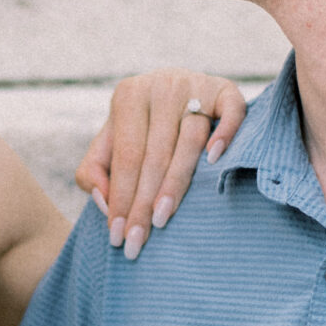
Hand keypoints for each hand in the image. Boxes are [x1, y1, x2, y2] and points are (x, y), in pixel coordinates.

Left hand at [75, 72, 247, 260]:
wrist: (182, 90)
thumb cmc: (142, 127)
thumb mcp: (110, 141)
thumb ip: (94, 169)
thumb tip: (104, 201)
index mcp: (128, 95)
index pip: (126, 156)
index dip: (121, 198)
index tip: (117, 235)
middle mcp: (161, 86)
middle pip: (154, 154)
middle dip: (143, 202)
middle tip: (137, 241)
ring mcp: (196, 85)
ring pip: (189, 140)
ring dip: (176, 182)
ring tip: (162, 218)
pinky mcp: (226, 89)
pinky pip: (231, 111)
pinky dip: (225, 134)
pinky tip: (214, 160)